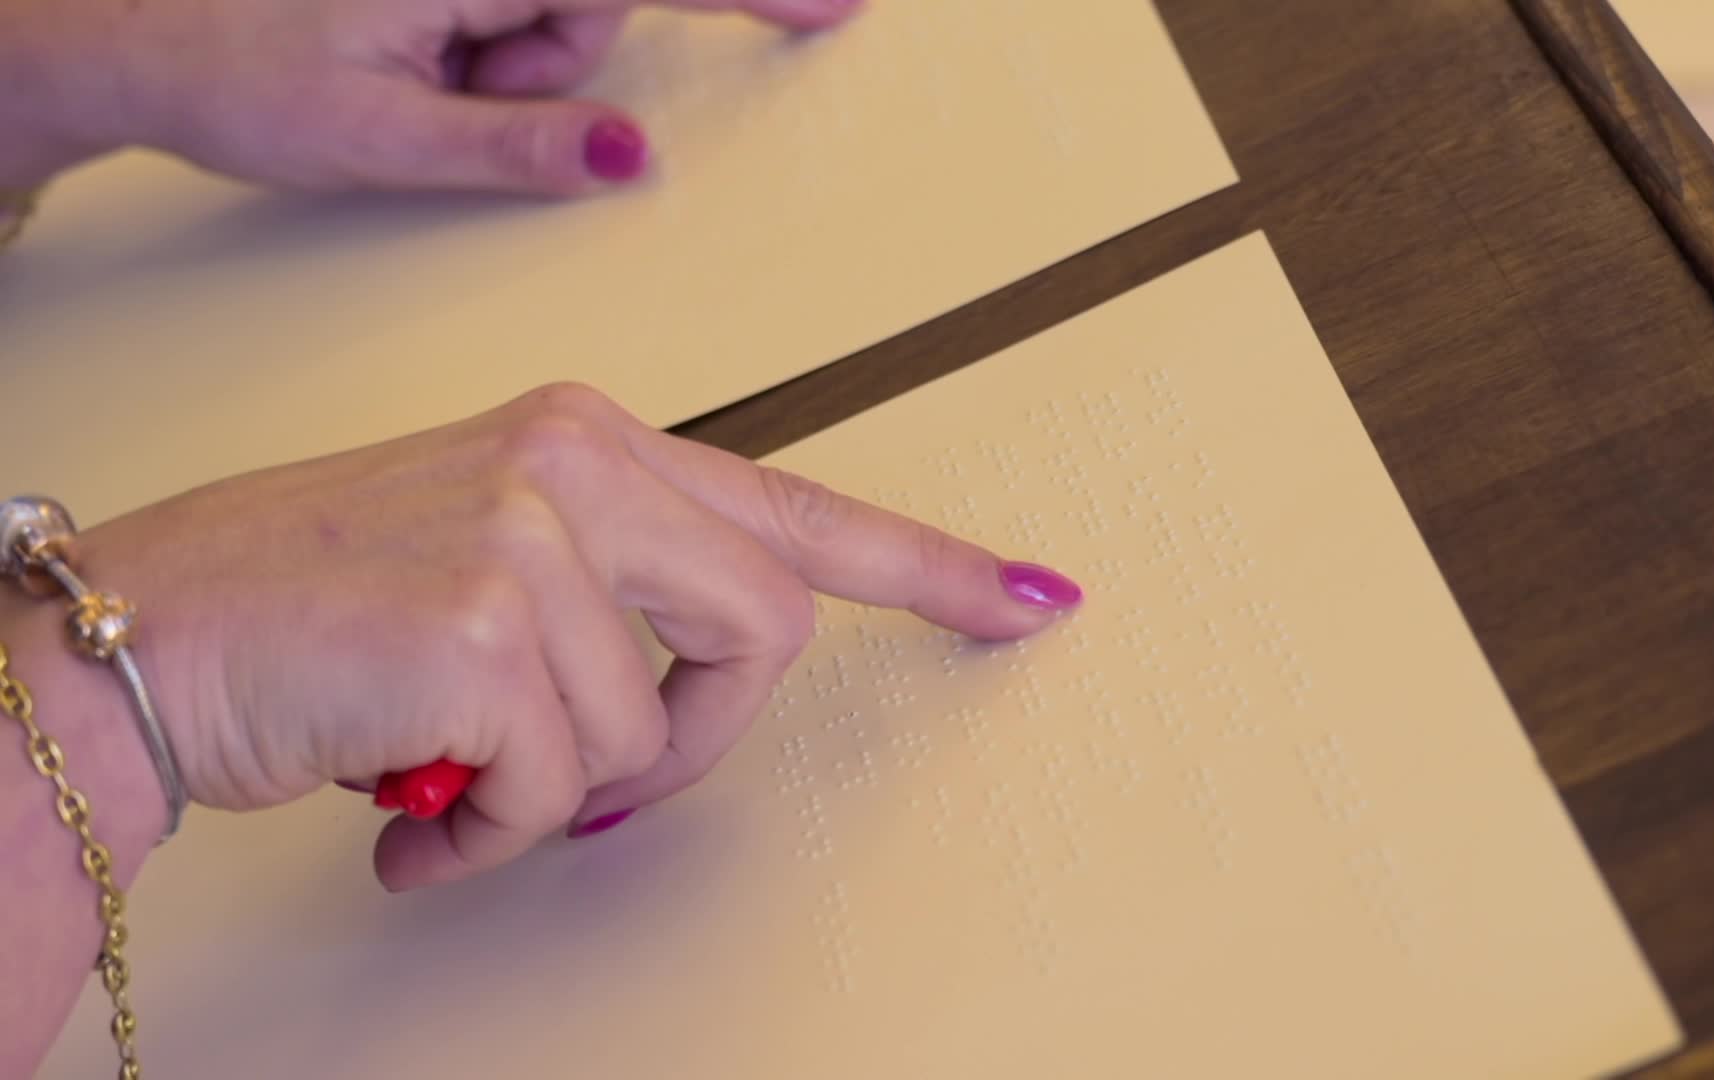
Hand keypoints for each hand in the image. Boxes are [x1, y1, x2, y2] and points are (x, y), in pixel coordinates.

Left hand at [2, 0, 860, 192]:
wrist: (126, 30)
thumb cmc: (223, 71)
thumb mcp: (379, 139)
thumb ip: (520, 147)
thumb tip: (631, 157)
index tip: (834, 6)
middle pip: (594, 1)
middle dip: (544, 59)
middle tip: (451, 87)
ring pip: (558, 8)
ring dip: (507, 55)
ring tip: (410, 67)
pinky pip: (525, 2)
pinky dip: (497, 33)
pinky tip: (426, 40)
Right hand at [64, 384, 1081, 889]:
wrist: (133, 643)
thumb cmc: (305, 612)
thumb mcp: (490, 563)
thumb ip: (619, 607)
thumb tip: (690, 710)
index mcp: (592, 439)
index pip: (799, 503)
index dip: (930, 564)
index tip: (1027, 595)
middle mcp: (577, 458)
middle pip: (772, 630)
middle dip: (697, 739)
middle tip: (594, 781)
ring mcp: (536, 531)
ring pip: (657, 730)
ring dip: (557, 795)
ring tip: (454, 778)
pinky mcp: (489, 622)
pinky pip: (568, 788)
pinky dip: (491, 832)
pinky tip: (414, 804)